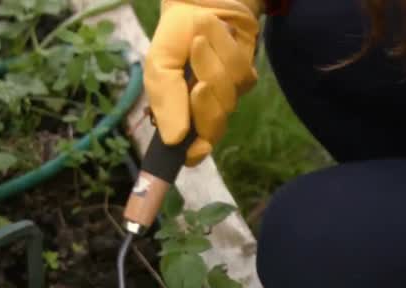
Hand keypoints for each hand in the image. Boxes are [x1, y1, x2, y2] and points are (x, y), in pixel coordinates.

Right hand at [146, 0, 261, 164]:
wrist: (200, 6)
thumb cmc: (175, 38)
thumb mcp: (159, 66)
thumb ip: (164, 101)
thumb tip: (174, 140)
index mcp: (178, 116)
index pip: (190, 151)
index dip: (194, 154)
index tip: (196, 150)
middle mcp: (203, 112)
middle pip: (212, 128)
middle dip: (204, 103)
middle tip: (197, 81)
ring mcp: (226, 97)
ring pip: (228, 99)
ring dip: (213, 67)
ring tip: (200, 43)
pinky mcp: (245, 79)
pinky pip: (242, 76)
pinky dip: (228, 53)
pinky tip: (217, 39)